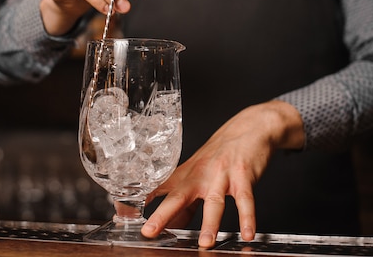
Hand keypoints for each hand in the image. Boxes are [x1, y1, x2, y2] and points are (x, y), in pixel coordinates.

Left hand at [141, 100, 304, 248]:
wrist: (249, 128)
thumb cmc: (221, 154)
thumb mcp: (199, 174)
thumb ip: (188, 202)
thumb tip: (173, 225)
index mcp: (186, 175)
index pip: (158, 189)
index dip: (140, 202)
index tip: (122, 216)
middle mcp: (200, 175)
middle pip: (179, 196)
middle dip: (163, 214)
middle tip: (150, 232)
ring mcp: (221, 175)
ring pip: (214, 201)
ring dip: (209, 223)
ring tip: (205, 243)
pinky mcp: (243, 176)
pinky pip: (245, 200)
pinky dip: (248, 217)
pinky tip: (248, 234)